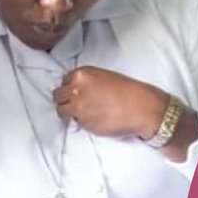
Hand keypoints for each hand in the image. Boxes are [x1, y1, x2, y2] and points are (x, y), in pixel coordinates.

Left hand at [53, 66, 168, 138]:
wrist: (140, 107)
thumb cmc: (127, 90)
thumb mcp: (103, 76)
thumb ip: (86, 82)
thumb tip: (75, 90)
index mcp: (82, 74)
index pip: (64, 80)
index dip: (70, 88)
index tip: (77, 92)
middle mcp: (76, 89)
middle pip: (58, 96)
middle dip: (65, 100)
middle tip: (76, 104)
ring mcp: (78, 107)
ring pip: (61, 111)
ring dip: (68, 112)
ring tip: (82, 113)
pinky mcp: (83, 123)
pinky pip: (75, 122)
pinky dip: (81, 122)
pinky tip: (94, 118)